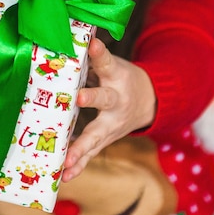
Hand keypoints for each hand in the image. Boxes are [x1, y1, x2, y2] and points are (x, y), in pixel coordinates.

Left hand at [62, 37, 155, 181]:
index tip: (93, 45)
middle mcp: (116, 100)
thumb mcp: (112, 64)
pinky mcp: (105, 139)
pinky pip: (91, 153)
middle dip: (92, 99)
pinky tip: (64, 177)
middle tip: (80, 98)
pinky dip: (78, 166)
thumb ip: (93, 57)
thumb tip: (68, 37)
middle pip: (105, 99)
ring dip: (81, 148)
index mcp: (116, 76)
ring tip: (66, 161)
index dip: (100, 54)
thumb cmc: (121, 78)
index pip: (107, 62)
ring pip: (96, 135)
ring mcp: (112, 123)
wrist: (150, 101)